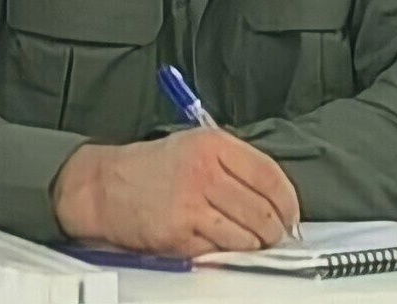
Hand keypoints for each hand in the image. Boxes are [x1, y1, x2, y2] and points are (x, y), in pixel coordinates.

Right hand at [52, 128, 299, 256]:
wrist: (105, 185)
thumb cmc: (151, 167)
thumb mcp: (194, 146)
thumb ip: (233, 165)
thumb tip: (274, 196)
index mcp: (213, 144)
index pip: (269, 175)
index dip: (288, 201)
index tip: (290, 215)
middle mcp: (205, 170)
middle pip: (262, 210)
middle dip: (274, 230)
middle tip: (273, 235)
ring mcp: (192, 202)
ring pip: (246, 235)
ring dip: (253, 246)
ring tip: (247, 242)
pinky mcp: (180, 232)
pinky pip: (220, 251)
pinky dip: (226, 253)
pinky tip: (218, 244)